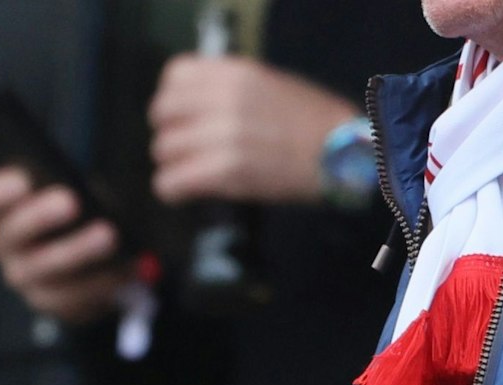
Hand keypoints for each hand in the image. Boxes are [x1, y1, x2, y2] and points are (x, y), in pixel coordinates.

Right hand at [0, 166, 129, 325]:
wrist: (97, 252)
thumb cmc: (78, 209)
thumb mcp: (71, 185)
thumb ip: (65, 181)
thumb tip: (80, 188)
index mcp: (0, 209)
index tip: (22, 181)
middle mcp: (5, 246)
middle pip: (10, 234)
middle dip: (39, 217)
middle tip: (71, 202)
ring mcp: (25, 278)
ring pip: (43, 270)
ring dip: (77, 251)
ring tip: (108, 235)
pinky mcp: (51, 303)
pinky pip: (70, 299)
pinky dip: (100, 282)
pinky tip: (123, 268)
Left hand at [147, 55, 359, 204]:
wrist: (341, 154)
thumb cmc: (311, 124)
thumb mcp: (268, 86)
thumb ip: (229, 90)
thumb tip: (193, 108)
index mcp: (235, 73)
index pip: (173, 76)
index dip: (173, 101)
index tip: (184, 118)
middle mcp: (225, 98)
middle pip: (161, 113)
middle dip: (169, 133)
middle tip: (185, 150)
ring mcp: (224, 134)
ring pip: (162, 150)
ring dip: (172, 165)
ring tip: (193, 173)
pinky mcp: (225, 171)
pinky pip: (169, 182)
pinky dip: (172, 190)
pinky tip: (186, 192)